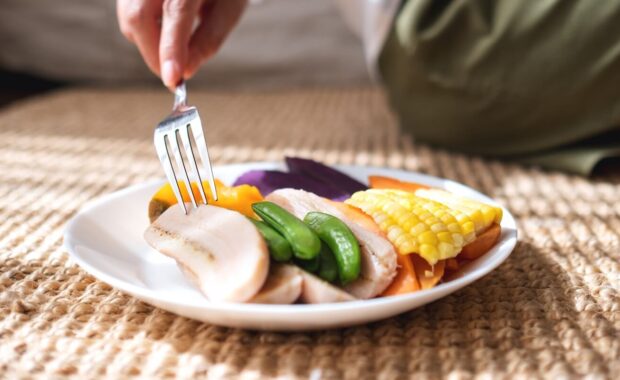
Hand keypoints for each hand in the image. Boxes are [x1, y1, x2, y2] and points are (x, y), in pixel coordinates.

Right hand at [117, 0, 246, 89]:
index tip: (173, 79)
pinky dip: (144, 29)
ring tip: (174, 46)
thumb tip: (185, 72)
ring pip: (128, 15)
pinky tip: (164, 30)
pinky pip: (127, 9)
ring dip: (148, 42)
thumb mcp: (229, 9)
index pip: (176, 11)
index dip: (171, 49)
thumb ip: (208, 40)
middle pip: (138, 15)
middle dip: (153, 54)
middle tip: (173, 75)